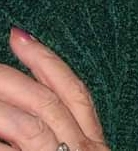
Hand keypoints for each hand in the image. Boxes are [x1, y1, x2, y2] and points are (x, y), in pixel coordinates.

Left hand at [0, 27, 108, 150]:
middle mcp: (83, 148)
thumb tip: (22, 102)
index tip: (18, 35)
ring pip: (29, 125)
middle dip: (12, 79)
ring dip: (0, 108)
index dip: (43, 58)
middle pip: (47, 102)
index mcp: (93, 141)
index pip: (72, 90)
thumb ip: (57, 129)